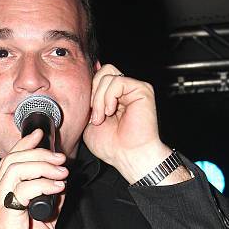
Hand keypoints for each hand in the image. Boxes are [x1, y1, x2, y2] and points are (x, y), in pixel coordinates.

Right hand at [0, 130, 67, 228]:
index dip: (25, 145)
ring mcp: (0, 205)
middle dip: (38, 153)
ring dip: (42, 165)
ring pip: (15, 169)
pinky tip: (57, 187)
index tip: (40, 135)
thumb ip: (49, 203)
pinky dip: (43, 184)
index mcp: (5, 197)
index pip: (10, 162)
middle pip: (12, 160)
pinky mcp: (7, 214)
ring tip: (61, 172)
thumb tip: (60, 186)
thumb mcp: (43, 224)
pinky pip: (23, 189)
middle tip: (60, 157)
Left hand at [83, 63, 173, 182]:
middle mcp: (125, 90)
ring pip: (107, 76)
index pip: (99, 75)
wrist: (128, 156)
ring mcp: (134, 89)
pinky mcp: (142, 89)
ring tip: (102, 118)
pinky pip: (117, 81)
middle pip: (103, 72)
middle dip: (93, 94)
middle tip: (95, 116)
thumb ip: (89, 101)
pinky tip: (111, 112)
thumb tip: (87, 78)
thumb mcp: (89, 120)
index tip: (87, 108)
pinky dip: (108, 97)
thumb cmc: (111, 145)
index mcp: (114, 96)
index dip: (89, 87)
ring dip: (99, 99)